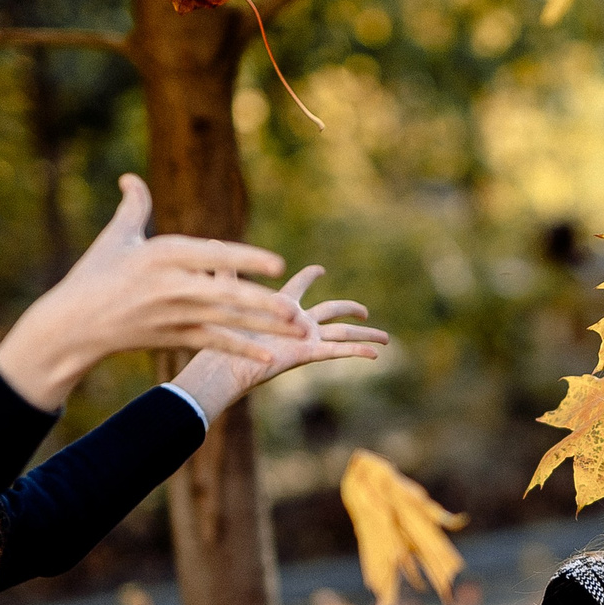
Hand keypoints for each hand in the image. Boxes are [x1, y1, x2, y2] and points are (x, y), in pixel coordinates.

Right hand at [0, 176, 303, 409]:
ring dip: (263, 326)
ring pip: (227, 320)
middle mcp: (170, 286)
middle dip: (262, 303)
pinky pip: (213, 342)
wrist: (73, 325)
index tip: (276, 264)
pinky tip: (268, 357)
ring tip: (296, 328)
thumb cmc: (94, 275)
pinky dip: (240, 350)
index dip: (244, 260)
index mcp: (161, 255)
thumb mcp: (116, 237)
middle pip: (225, 294)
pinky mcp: (173, 337)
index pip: (211, 256)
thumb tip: (131, 178)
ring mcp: (173, 314)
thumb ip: (134, 207)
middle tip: (296, 308)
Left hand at [167, 265, 389, 418]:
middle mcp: (298, 322)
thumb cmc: (223, 332)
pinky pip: (339, 351)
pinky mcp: (310, 353)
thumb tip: (216, 241)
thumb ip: (226, 271)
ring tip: (387, 340)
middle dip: (349, 309)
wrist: (224, 363)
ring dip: (365, 335)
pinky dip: (358, 351)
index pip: (299, 287)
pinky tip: (376, 354)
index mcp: (281, 306)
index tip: (319, 269)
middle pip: (331, 311)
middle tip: (365, 310)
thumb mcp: (226, 295)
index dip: (309, 276)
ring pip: (344, 334)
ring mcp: (306, 338)